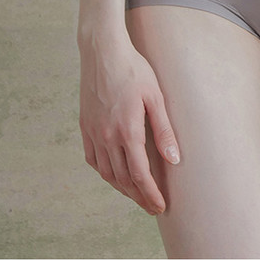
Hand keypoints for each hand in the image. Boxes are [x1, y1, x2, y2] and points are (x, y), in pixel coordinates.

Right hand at [79, 34, 180, 214]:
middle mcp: (107, 136)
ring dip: (122, 188)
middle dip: (139, 196)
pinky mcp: (85, 126)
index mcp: (127, 131)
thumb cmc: (134, 70)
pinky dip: (104, 172)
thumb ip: (164, 130)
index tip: (160, 206)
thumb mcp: (155, 96)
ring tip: (136, 194)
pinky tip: (113, 173)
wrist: (103, 52)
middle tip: (152, 206)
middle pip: (123, 179)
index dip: (151, 194)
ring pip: (107, 173)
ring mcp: (94, 132)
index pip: (140, 175)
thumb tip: (174, 159)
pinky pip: (93, 159)